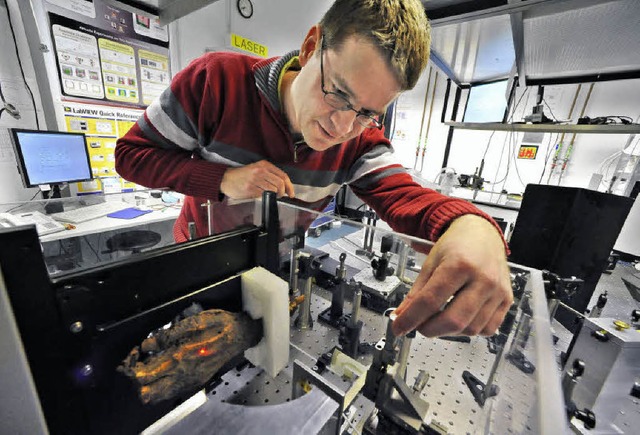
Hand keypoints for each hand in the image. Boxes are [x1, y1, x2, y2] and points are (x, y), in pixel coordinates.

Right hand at [220, 160, 294, 199]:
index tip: (291, 193)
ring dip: (274, 196)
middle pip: (280, 184)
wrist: (226, 179)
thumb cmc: (242, 175)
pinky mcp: (250, 188)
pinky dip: (264, 197)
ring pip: (273, 190)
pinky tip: (259, 194)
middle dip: (283, 192)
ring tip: (270, 195)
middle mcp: (260, 171)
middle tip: (281, 196)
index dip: (290, 186)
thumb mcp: (257, 169)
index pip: (283, 175)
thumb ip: (270, 175)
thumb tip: (284, 187)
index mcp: (264, 165)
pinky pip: (263, 195)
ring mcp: (255, 179)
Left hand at [392, 214, 512, 336]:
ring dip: (448, 331)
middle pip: (453, 320)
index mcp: (459, 265)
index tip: (398, 327)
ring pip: (470, 329)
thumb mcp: (430, 263)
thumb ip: (416, 292)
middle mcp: (483, 279)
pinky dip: (469, 330)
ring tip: (438, 319)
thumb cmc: (457, 246)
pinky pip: (488, 329)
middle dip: (429, 329)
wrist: (482, 234)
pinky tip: (460, 319)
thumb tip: (401, 316)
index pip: (430, 301)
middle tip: (418, 325)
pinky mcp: (507, 300)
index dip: (411, 319)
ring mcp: (498, 291)